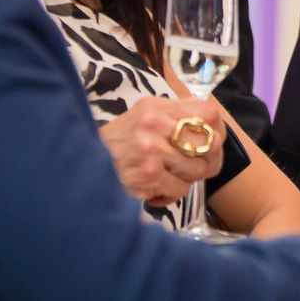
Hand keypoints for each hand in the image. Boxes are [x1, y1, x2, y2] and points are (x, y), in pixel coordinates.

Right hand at [96, 97, 225, 205]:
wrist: (81, 166)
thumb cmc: (119, 144)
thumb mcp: (143, 117)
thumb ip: (174, 116)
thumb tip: (213, 125)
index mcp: (156, 107)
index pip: (209, 111)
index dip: (218, 130)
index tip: (213, 141)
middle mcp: (154, 124)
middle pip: (210, 143)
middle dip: (209, 160)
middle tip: (197, 166)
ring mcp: (151, 149)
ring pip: (198, 169)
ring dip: (186, 179)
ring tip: (168, 176)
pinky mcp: (148, 175)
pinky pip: (180, 189)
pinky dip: (170, 194)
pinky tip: (155, 188)